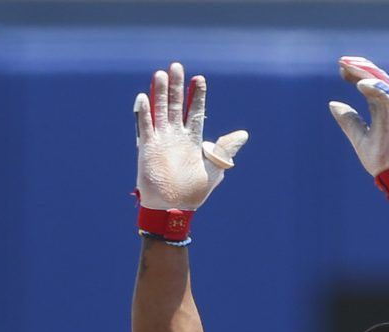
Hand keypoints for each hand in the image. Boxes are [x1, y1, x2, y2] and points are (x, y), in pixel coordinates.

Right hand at [133, 62, 249, 212]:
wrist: (173, 208)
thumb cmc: (195, 191)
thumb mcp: (215, 168)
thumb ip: (225, 149)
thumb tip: (243, 134)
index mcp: (193, 140)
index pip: (195, 111)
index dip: (197, 95)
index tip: (199, 78)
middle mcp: (176, 136)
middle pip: (176, 105)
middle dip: (177, 86)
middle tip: (177, 66)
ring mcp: (161, 140)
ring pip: (160, 110)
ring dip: (160, 93)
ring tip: (161, 74)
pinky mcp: (147, 148)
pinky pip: (145, 126)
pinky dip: (144, 113)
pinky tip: (144, 97)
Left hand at [328, 55, 388, 178]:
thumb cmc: (382, 160)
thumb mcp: (359, 137)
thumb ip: (349, 120)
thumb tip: (332, 104)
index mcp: (383, 110)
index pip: (371, 85)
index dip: (356, 74)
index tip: (341, 69)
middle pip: (377, 78)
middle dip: (359, 67)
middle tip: (341, 62)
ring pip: (383, 82)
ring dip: (366, 71)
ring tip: (348, 66)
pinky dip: (375, 87)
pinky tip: (360, 84)